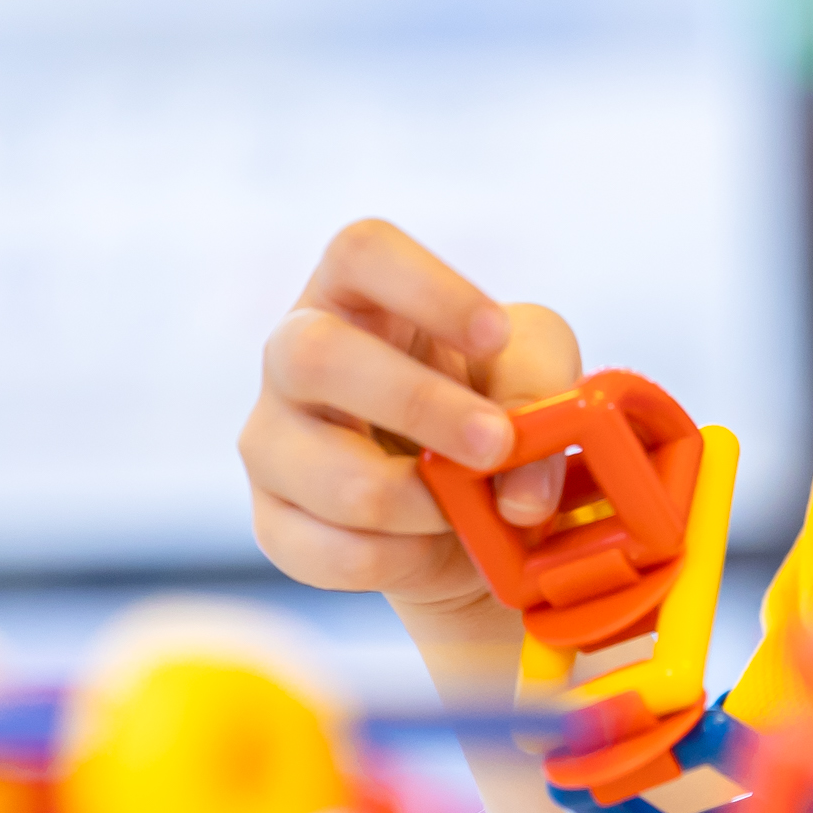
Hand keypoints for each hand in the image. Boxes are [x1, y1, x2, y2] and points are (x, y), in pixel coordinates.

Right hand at [242, 219, 584, 616]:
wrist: (465, 507)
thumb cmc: (491, 402)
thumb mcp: (535, 371)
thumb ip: (541, 397)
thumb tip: (519, 491)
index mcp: (356, 291)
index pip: (361, 252)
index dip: (425, 287)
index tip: (493, 333)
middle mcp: (294, 353)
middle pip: (316, 355)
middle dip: (418, 405)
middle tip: (495, 444)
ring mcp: (271, 439)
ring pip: (326, 473)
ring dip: (420, 502)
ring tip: (470, 508)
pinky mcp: (273, 521)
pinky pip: (325, 550)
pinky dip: (399, 560)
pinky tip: (432, 543)